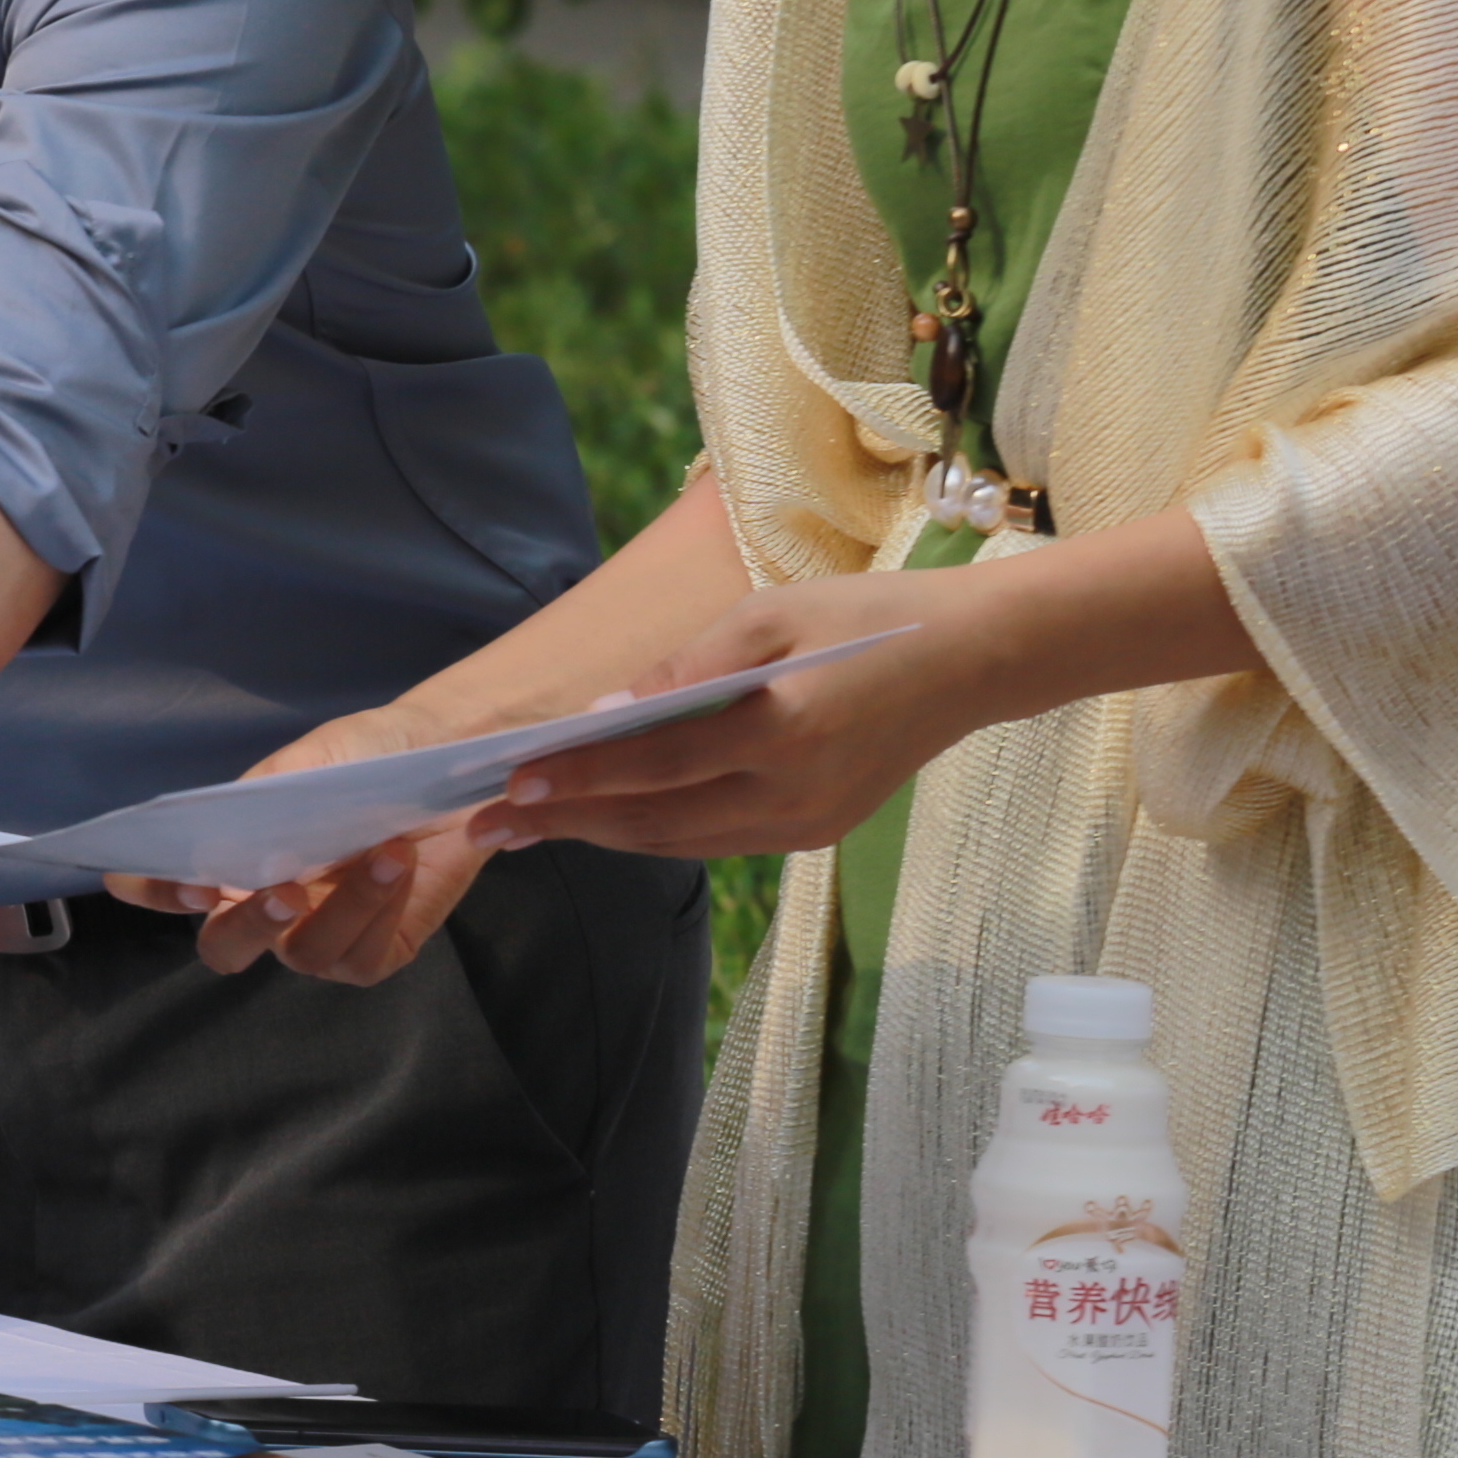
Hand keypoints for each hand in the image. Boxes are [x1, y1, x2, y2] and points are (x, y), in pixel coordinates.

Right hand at [100, 702, 499, 985]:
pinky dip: (381, 909)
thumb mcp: (305, 764)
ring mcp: (320, 936)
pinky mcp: (377, 951)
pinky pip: (361, 957)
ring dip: (344, 905)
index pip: (170, 887)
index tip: (173, 882)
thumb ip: (259, 801)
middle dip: (249, 925)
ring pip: (304, 954)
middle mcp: (267, 909)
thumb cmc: (362, 757)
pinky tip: (401, 864)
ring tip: (383, 849)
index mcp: (234, 861)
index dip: (155, 891)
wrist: (442, 759)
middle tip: (283, 890)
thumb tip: (221, 832)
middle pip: (226, 948)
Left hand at [478, 569, 976, 861]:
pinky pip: (716, 842)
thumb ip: (683, 668)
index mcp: (782, 730)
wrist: (969, 662)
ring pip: (682, 841)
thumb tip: (602, 714)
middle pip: (657, 819)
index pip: (655, 764)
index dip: (578, 777)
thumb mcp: (767, 615)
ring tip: (530, 827)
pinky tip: (607, 818)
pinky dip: (656, 831)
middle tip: (489, 822)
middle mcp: (793, 793)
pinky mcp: (815, 835)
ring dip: (603, 834)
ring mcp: (807, 825)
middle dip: (568, 822)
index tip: (509, 784)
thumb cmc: (862, 618)